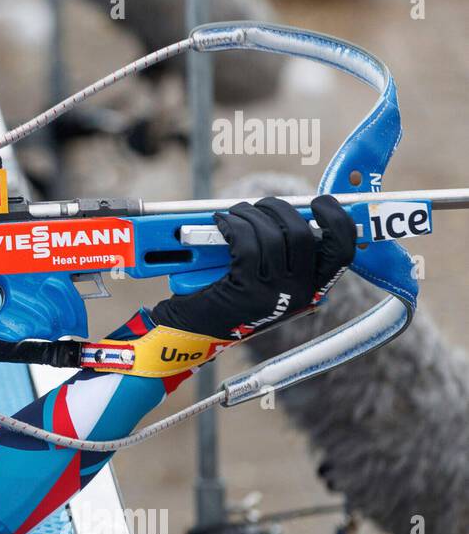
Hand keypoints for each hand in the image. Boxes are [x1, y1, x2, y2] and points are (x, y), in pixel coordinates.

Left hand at [150, 196, 355, 339]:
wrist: (192, 330)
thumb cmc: (228, 296)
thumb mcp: (265, 278)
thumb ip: (282, 251)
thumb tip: (285, 211)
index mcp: (311, 289)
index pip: (341, 252)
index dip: (336, 221)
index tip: (319, 203)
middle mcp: (299, 294)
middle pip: (302, 234)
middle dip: (277, 209)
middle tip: (257, 206)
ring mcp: (274, 294)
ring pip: (270, 235)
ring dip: (249, 214)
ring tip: (234, 214)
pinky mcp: (245, 290)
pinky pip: (245, 243)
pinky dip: (232, 225)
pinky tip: (222, 223)